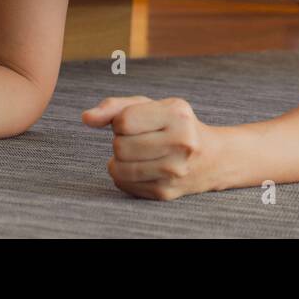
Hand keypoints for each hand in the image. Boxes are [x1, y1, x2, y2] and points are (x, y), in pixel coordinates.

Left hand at [82, 95, 222, 199]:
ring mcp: (174, 171)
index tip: (137, 122)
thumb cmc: (174, 126)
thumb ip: (115, 107)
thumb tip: (86, 117)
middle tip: (141, 139)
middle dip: (122, 141)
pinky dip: (125, 175)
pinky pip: (123, 183)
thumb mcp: (152, 106)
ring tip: (139, 153)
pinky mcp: (165, 192)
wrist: (213, 158)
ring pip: (117, 167)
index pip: (124, 120)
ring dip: (121, 159)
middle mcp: (181, 143)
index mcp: (178, 115)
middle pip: (119, 145)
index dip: (122, 121)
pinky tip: (143, 167)